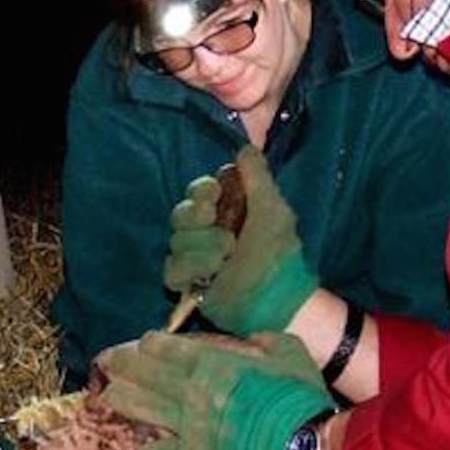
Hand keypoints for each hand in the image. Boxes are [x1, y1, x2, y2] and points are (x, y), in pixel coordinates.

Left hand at [96, 331, 332, 449]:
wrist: (303, 444)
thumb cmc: (299, 394)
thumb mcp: (288, 350)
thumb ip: (264, 341)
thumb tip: (253, 340)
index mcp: (213, 362)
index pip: (171, 349)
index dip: (153, 344)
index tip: (144, 342)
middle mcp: (193, 391)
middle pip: (150, 376)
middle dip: (125, 367)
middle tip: (106, 363)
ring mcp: (191, 424)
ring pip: (148, 410)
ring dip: (126, 402)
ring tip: (107, 396)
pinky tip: (140, 449)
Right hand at [164, 146, 318, 335]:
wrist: (275, 302)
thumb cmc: (278, 256)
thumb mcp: (272, 211)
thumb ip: (257, 178)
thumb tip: (244, 148)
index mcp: (227, 210)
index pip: (198, 190)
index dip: (201, 192)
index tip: (215, 197)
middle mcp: (207, 230)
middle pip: (180, 213)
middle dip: (199, 222)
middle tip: (225, 236)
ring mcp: (195, 257)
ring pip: (176, 241)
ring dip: (203, 251)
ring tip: (225, 262)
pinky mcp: (186, 282)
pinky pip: (171, 268)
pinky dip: (189, 271)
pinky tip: (209, 278)